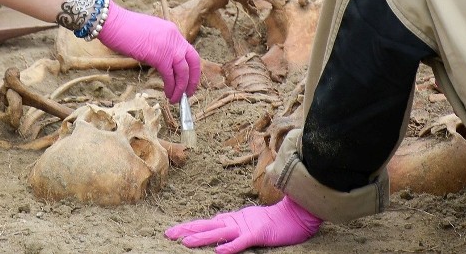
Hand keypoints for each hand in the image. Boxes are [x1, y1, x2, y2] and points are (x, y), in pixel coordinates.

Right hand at [97, 0, 200, 102]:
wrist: (113, 22)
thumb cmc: (124, 28)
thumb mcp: (149, 33)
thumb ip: (159, 44)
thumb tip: (160, 58)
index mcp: (173, 32)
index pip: (189, 52)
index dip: (191, 67)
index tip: (189, 78)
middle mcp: (175, 38)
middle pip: (193, 62)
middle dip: (193, 80)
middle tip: (189, 93)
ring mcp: (169, 47)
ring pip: (183, 72)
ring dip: (181, 88)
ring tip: (176, 99)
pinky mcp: (159, 57)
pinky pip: (169, 76)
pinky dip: (170, 87)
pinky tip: (168, 94)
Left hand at [165, 196, 321, 253]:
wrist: (297, 215)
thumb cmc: (276, 221)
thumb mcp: (251, 223)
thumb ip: (235, 225)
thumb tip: (217, 226)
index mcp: (235, 220)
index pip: (208, 223)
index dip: (190, 227)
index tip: (172, 231)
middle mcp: (237, 222)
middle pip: (208, 226)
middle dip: (187, 230)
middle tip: (168, 234)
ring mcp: (247, 227)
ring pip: (221, 232)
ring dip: (202, 238)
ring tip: (185, 243)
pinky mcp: (259, 234)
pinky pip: (243, 242)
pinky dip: (231, 246)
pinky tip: (219, 252)